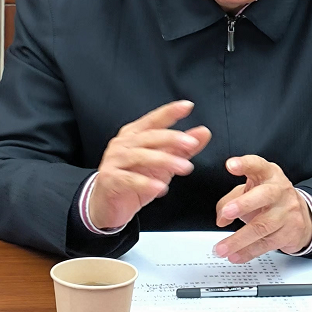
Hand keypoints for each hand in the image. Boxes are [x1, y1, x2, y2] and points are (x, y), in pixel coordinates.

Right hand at [89, 100, 210, 229]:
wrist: (107, 206)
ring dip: (165, 161)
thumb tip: (203, 132)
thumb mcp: (163, 164)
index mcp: (134, 135)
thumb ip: (182, 148)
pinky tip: (161, 188)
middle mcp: (123, 144)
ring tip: (184, 168)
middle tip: (191, 143)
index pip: (154, 120)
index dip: (169, 112)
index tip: (187, 106)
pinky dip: (146, 183)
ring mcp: (114, 161)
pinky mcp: (110, 179)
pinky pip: (129, 179)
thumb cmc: (135, 180)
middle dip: (172, 138)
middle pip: (149, 137)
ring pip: (141, 156)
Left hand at [213, 155, 311, 262]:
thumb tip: (221, 218)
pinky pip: (266, 244)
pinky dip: (248, 251)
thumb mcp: (251, 190)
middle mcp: (280, 191)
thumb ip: (231, 199)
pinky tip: (235, 255)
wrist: (304, 216)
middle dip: (244, 204)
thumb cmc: (270, 199)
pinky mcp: (289, 232)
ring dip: (239, 239)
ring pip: (262, 226)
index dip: (245, 164)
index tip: (230, 165)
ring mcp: (287, 212)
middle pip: (264, 195)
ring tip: (221, 248)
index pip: (257, 165)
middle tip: (226, 212)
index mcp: (269, 174)